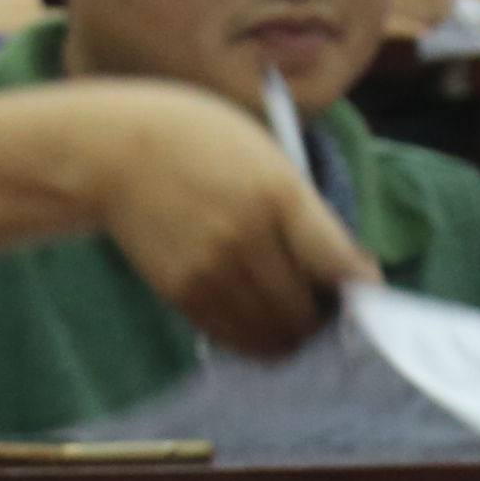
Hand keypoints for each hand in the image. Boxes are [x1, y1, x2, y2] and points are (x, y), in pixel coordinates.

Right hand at [93, 81, 377, 355]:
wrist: (114, 152)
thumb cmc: (201, 142)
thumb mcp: (267, 155)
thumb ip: (307, 211)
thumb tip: (346, 269)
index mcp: (279, 194)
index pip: (338, 264)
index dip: (361, 286)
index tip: (364, 290)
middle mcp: (247, 239)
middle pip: (308, 313)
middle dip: (325, 317)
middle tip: (323, 305)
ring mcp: (212, 271)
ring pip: (273, 335)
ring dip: (291, 335)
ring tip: (290, 314)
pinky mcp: (183, 294)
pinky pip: (235, 337)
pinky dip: (256, 338)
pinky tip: (258, 318)